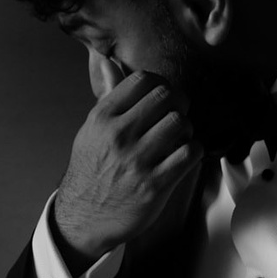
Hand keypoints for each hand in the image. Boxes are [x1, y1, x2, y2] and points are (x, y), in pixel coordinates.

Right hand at [51, 59, 197, 269]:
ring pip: (180, 123)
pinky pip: (190, 153)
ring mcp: (137, 161)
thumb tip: (107, 60)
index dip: (160, 84)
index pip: (143, 80)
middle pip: (166, 97)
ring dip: (186, 130)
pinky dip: (193, 152)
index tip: (163, 97)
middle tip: (177, 115)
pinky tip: (183, 157)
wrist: (83, 217)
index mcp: (102, 118)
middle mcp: (119, 136)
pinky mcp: (154, 185)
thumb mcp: (92, 130)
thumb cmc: (92, 169)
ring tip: (179, 139)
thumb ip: (107, 96)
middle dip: (178, 103)